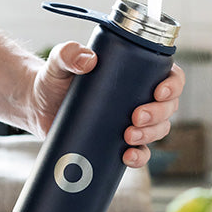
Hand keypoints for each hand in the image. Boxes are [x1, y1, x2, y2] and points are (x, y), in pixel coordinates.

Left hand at [29, 41, 185, 168]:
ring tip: (128, 136)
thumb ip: (68, 54)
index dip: (173, 85)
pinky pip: (140, 153)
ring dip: (151, 135)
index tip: (159, 92)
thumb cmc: (53, 79)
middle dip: (158, 114)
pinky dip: (139, 157)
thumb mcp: (59, 62)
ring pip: (159, 130)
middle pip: (168, 107)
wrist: (38, 106)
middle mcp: (139, 97)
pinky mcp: (118, 142)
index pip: (170, 76)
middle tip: (136, 117)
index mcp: (136, 72)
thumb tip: (87, 60)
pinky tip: (127, 157)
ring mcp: (131, 121)